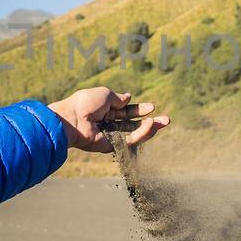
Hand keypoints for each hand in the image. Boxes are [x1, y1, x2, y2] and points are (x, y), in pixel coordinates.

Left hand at [47, 87, 169, 152]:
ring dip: (150, 129)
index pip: (126, 111)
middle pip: (133, 125)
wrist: (73, 119)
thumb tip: (128, 98)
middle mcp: (109, 124)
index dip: (139, 110)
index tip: (151, 107)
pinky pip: (130, 140)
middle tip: (167, 120)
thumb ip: (118, 98)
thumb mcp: (104, 94)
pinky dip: (142, 133)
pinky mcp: (112, 146)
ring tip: (162, 121)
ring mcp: (111, 136)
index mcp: (105, 110)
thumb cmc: (85, 103)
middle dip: (151, 123)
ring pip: (135, 134)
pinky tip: (151, 125)